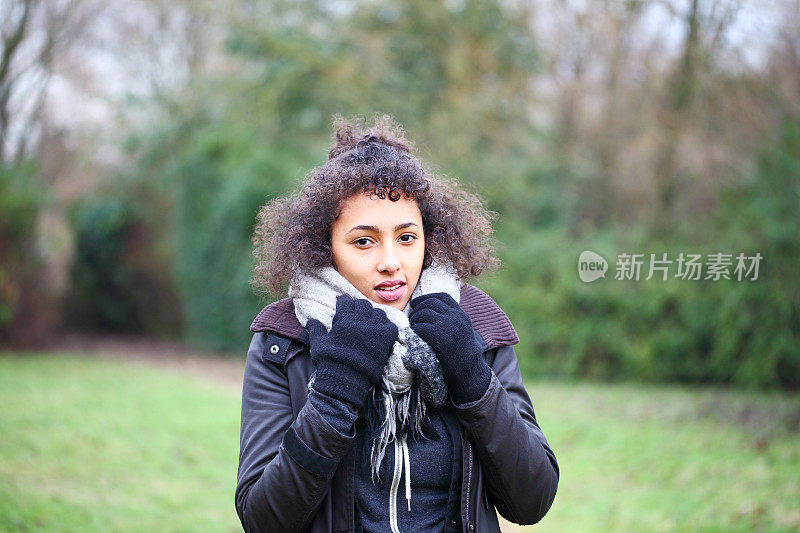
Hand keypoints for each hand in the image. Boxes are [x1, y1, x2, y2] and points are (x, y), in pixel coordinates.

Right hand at [306, 294, 397, 409]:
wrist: (346, 380)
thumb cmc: (330, 362)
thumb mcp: (318, 345)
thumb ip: (316, 330)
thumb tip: (312, 320)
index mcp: (343, 320)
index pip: (345, 302)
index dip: (344, 301)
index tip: (344, 303)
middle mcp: (360, 320)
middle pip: (363, 304)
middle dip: (359, 307)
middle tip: (358, 313)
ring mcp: (375, 329)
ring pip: (378, 312)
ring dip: (374, 315)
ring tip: (371, 321)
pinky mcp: (386, 339)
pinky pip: (391, 325)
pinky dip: (387, 327)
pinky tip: (382, 331)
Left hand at [409, 292, 490, 403]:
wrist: (468, 370)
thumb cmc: (463, 353)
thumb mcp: (463, 330)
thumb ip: (452, 319)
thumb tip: (431, 310)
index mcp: (461, 314)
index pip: (442, 297)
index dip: (427, 297)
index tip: (417, 303)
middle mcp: (455, 317)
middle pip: (430, 303)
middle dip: (418, 308)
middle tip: (412, 318)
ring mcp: (446, 325)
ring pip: (423, 313)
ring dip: (414, 319)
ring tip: (413, 328)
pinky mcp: (438, 336)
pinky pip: (420, 326)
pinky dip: (415, 330)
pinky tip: (416, 336)